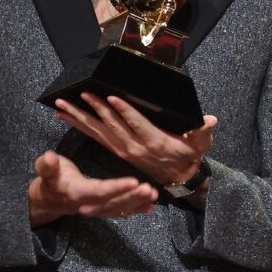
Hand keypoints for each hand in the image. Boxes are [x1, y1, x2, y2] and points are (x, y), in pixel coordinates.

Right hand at [28, 151, 156, 226]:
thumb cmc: (51, 179)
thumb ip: (47, 165)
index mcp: (76, 193)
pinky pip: (119, 212)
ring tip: (154, 195)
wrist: (48, 200)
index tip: (133, 182)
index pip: (98, 190)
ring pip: (119, 208)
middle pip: (112, 202)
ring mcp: (96, 210)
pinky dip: (135, 210)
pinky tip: (150, 206)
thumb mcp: (45, 170)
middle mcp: (88, 205)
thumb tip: (49, 157)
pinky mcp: (102, 210)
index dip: (116, 188)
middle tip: (150, 190)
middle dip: (132, 197)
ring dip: (137, 203)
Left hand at [54, 93, 216, 185]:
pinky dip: (80, 125)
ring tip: (62, 104)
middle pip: (111, 126)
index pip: (136, 124)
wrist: (179, 176)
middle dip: (94, 109)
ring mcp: (122, 149)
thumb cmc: (189, 155)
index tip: (110, 98)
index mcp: (153, 141)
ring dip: (80, 117)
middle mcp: (134, 146)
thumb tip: (210, 121)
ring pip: (98, 131)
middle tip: (79, 94)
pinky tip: (65, 115)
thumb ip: (202, 132)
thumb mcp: (200, 144)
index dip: (123, 111)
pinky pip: (95, 136)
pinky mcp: (116, 149)